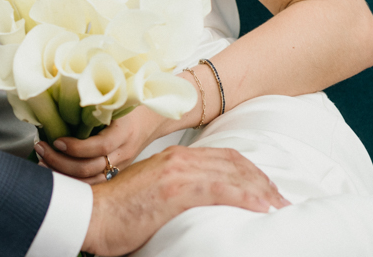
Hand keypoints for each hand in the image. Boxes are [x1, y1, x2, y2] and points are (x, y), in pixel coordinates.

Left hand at [35, 105, 175, 183]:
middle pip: (92, 168)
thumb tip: (59, 84)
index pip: (101, 146)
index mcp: (125, 131)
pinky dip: (73, 182)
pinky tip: (56, 173)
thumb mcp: (115, 97)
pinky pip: (94, 184)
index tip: (56, 140)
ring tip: (43, 162)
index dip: (77, 147)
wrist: (154, 118)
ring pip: (91, 181)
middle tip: (42, 149)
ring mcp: (120, 165)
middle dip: (62, 162)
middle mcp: (123, 152)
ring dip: (64, 174)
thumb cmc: (130, 103)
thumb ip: (94, 97)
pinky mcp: (115, 173)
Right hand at [79, 145, 289, 256]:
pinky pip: (219, 191)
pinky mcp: (175, 190)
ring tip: (279, 206)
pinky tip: (260, 207)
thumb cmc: (116, 211)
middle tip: (281, 200)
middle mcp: (178, 160)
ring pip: (231, 176)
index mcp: (173, 158)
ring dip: (260, 191)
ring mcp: (177, 173)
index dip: (249, 172)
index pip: (223, 158)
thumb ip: (172, 189)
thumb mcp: (149, 191)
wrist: (90, 214)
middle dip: (261, 181)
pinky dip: (244, 198)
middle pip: (233, 164)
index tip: (266, 189)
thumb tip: (191, 204)